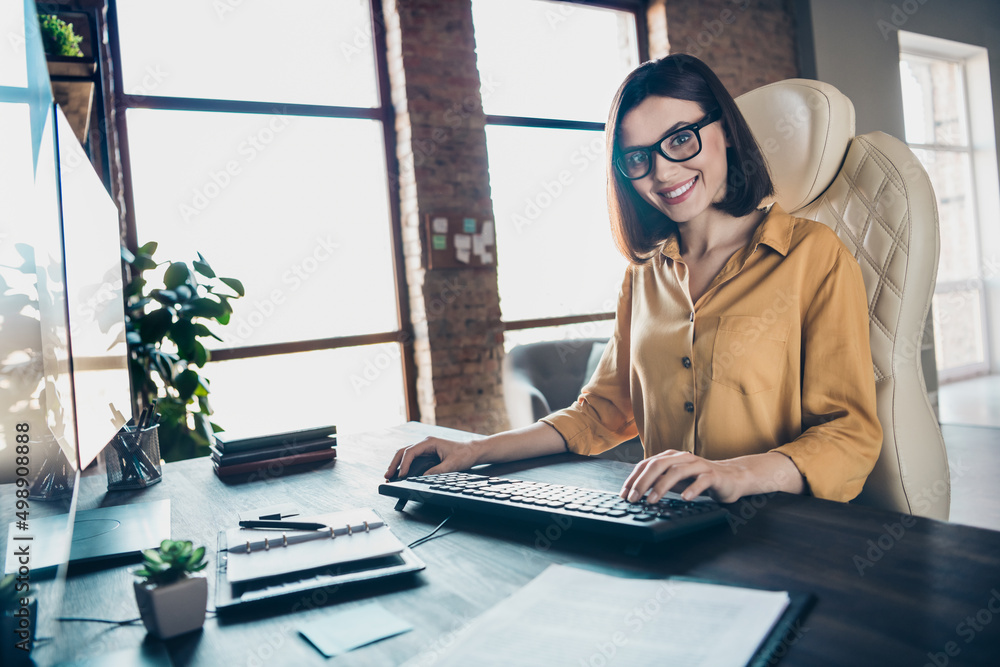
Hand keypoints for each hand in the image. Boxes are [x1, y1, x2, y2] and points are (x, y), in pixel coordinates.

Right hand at [384, 436, 481, 480]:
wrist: (472, 451)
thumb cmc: (464, 455)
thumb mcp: (452, 465)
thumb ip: (437, 471)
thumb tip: (423, 478)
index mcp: (429, 442)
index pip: (411, 451)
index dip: (404, 464)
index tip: (401, 476)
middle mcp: (425, 444)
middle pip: (404, 451)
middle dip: (395, 463)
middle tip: (387, 475)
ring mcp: (425, 448)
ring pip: (405, 454)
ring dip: (397, 464)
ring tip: (390, 475)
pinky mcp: (426, 454)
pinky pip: (412, 459)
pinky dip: (404, 466)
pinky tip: (400, 474)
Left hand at [619, 450, 750, 503]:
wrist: (730, 477)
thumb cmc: (698, 479)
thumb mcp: (675, 480)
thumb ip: (658, 482)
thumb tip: (635, 492)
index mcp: (671, 457)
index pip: (647, 464)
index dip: (633, 478)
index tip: (624, 493)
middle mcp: (683, 457)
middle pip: (658, 465)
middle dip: (643, 482)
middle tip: (634, 498)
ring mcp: (698, 465)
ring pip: (676, 471)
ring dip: (661, 486)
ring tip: (652, 500)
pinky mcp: (713, 475)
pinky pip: (701, 480)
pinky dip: (692, 489)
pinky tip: (684, 498)